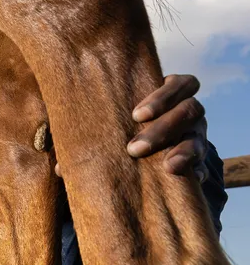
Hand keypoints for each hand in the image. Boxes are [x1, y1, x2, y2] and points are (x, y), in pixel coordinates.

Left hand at [53, 75, 207, 180]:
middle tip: (134, 149)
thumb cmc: (120, 129)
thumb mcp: (109, 124)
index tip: (135, 115)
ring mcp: (198, 135)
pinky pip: (203, 166)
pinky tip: (187, 180)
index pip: (181, 83)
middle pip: (190, 109)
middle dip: (163, 128)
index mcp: (170, 93)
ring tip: (166, 166)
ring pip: (199, 138)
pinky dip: (195, 173)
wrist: (141, 151)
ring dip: (183, 151)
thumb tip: (61, 169)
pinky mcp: (200, 160)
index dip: (163, 96)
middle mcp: (189, 111)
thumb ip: (91, 133)